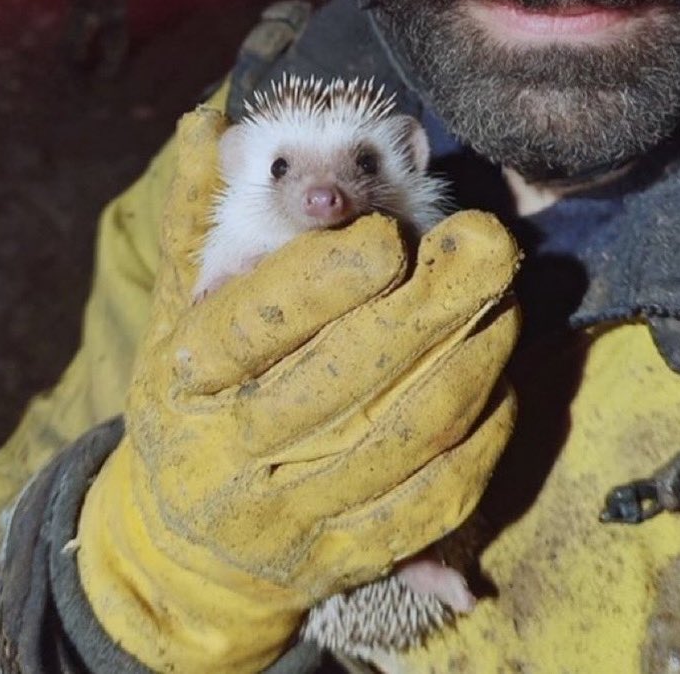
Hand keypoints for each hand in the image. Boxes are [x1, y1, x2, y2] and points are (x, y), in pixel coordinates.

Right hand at [77, 105, 520, 673]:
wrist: (182, 548)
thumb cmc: (188, 400)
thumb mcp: (174, 308)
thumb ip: (195, 214)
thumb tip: (207, 122)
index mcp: (186, 377)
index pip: (256, 321)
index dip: (327, 275)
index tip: (387, 234)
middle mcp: (234, 450)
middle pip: (347, 376)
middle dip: (433, 305)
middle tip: (489, 241)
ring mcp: (294, 513)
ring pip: (406, 437)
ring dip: (473, 360)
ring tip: (506, 302)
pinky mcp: (348, 557)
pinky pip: (433, 502)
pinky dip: (482, 441)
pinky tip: (502, 385)